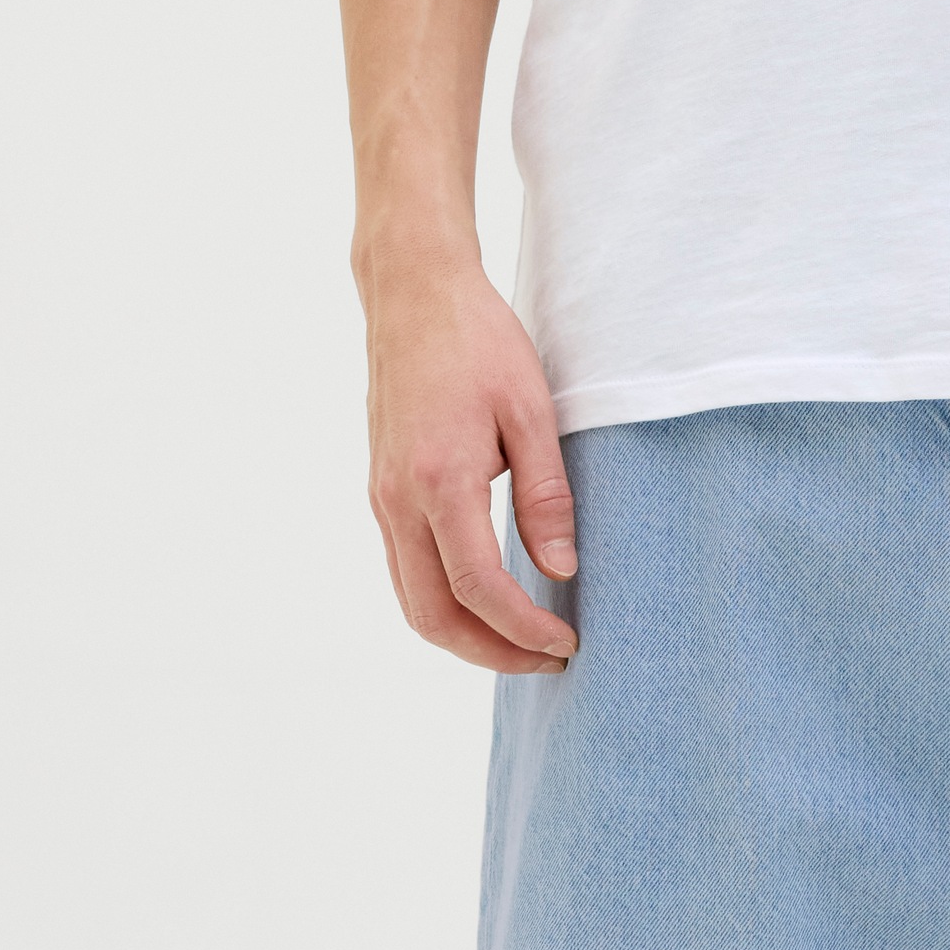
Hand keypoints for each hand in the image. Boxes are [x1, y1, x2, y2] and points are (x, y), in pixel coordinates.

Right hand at [361, 258, 578, 672]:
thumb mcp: (532, 411)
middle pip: (434, 616)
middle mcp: (398, 499)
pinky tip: (490, 605)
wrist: (413, 291)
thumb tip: (561, 568)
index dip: (522, 629)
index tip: (566, 640)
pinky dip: (446, 606)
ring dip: (466, 638)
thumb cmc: (478, 340)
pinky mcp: (382, 494)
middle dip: (493, 653)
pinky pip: (406, 574)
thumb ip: (547, 496)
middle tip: (550, 658)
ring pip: (413, 603)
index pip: (477, 588)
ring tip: (524, 642)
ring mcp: (383, 499)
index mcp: (438, 480)